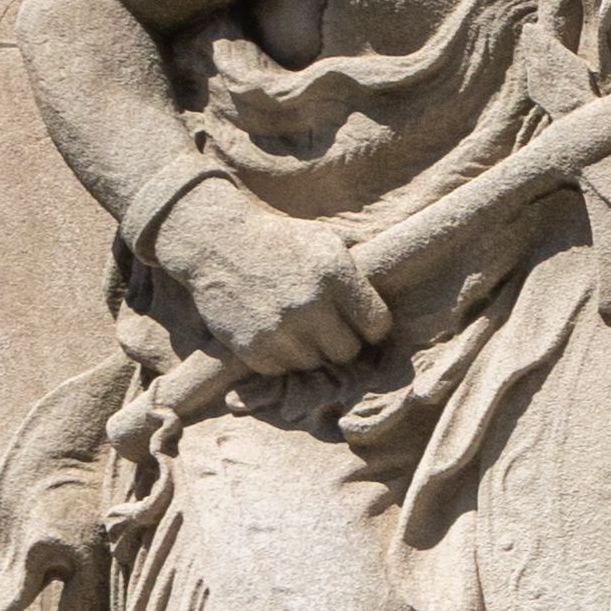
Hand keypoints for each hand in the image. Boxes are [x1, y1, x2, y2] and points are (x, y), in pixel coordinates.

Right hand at [146, 173, 388, 379]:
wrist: (218, 243)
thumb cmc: (280, 241)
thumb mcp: (325, 240)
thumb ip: (358, 272)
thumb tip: (392, 300)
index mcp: (336, 276)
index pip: (378, 326)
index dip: (371, 328)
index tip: (360, 324)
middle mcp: (311, 305)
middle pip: (348, 352)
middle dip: (341, 343)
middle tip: (327, 329)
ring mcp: (281, 329)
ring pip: (315, 365)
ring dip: (310, 352)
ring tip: (297, 329)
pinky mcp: (253, 347)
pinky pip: (282, 370)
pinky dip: (280, 358)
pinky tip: (274, 334)